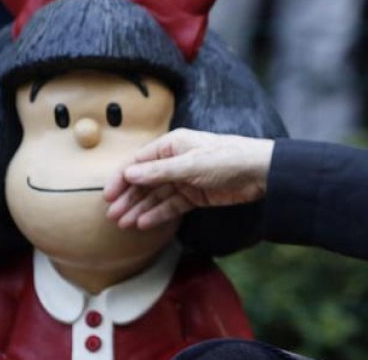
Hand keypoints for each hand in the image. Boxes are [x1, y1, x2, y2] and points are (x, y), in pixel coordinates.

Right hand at [103, 129, 274, 229]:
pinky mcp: (196, 195)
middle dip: (128, 197)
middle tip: (112, 215)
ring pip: (157, 195)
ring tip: (124, 223)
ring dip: (140, 208)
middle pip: (145, 180)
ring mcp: (186, 179)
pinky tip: (144, 223)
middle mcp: (176, 160)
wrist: (261, 172)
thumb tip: (129, 174)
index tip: (107, 196)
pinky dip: (158, 214)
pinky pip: (172, 205)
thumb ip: (159, 172)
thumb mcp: (190, 165)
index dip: (121, 178)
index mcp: (172, 145)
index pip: (139, 162)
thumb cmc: (227, 158)